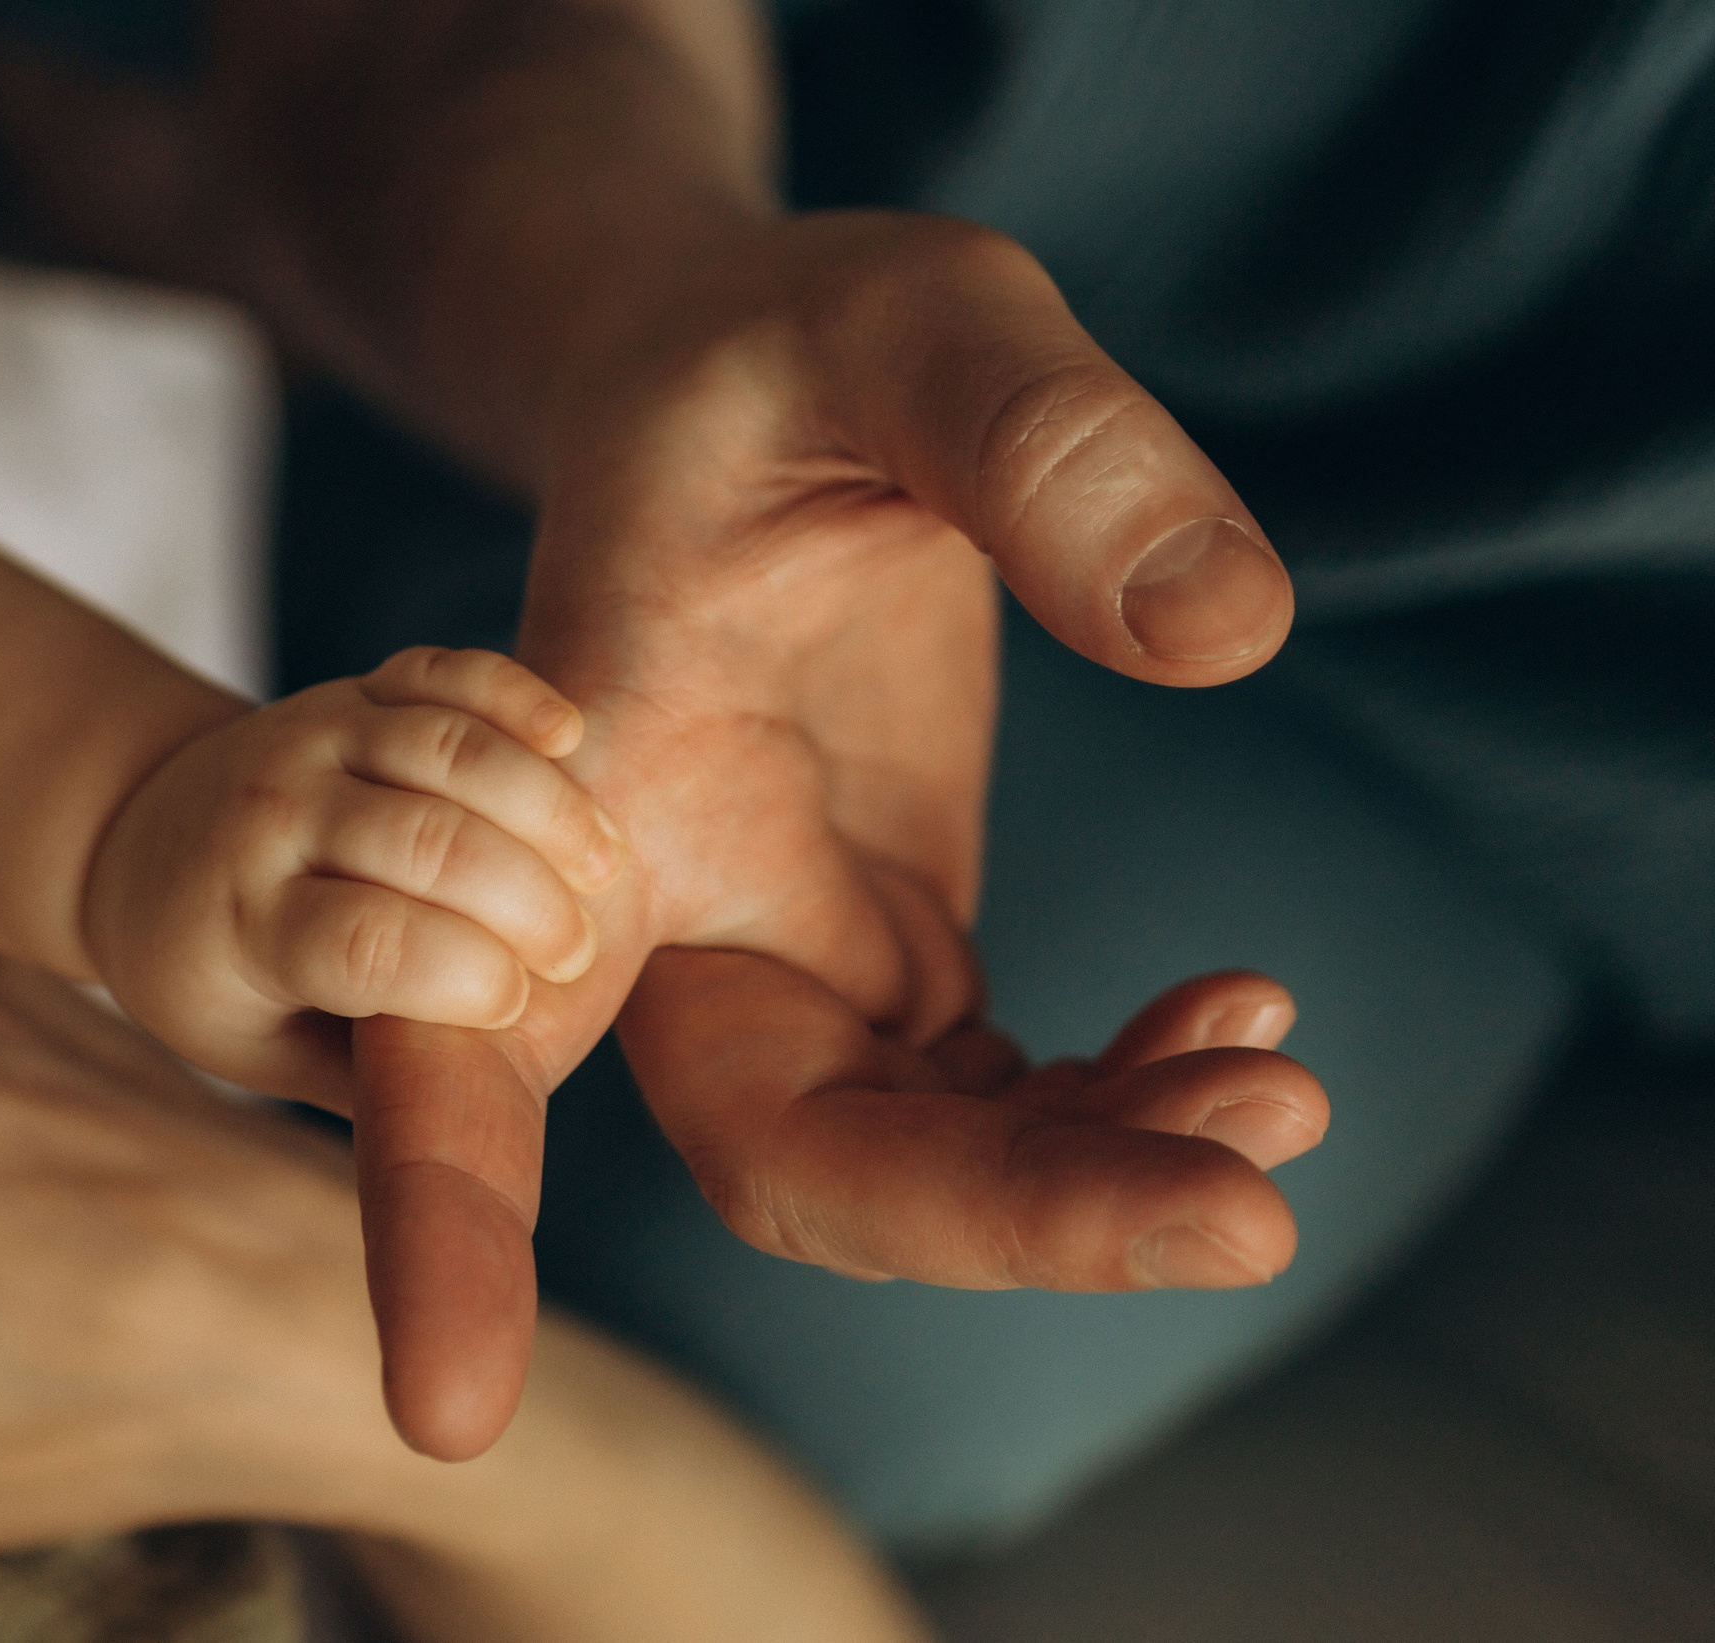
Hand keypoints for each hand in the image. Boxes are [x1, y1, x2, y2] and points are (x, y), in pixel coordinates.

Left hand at [84, 646, 622, 1103]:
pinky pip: (443, 674)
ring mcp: (312, 738)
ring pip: (446, 748)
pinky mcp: (353, 691)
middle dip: (527, 902)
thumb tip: (492, 1115)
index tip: (520, 1007)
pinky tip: (571, 741)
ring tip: (608, 865)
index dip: (462, 975)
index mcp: (249, 926)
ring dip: (545, 805)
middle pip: (424, 842)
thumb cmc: (223, 980)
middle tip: (581, 954)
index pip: (366, 943)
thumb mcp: (264, 1055)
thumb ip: (368, 1082)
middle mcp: (273, 818)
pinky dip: (514, 695)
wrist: (138, 848)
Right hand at [347, 211, 1324, 1457]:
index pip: (470, 1024)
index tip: (451, 1406)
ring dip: (1096, 1173)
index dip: (448, 1221)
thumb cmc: (780, 337)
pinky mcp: (873, 949)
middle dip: (1007, 1217)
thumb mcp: (910, 320)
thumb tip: (1227, 632)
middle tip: (1250, 1200)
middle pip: (783, 1154)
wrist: (759, 376)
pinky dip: (1122, 1104)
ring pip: (903, 1161)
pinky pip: (986, 1102)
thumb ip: (1039, 442)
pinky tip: (1242, 1022)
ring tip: (1278, 1097)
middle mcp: (655, 910)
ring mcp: (772, 948)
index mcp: (591, 777)